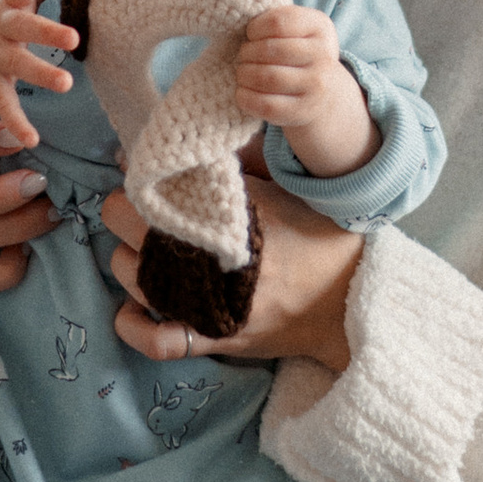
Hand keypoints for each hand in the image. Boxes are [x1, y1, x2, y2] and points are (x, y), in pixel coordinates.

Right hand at [0, 0, 76, 151]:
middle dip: (46, 31)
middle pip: (22, 27)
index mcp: (7, 2)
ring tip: (66, 83)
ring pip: (18, 66)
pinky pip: (5, 104)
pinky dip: (17, 122)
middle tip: (74, 37)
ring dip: (41, 74)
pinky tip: (33, 138)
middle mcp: (0, 28)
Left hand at [100, 179, 362, 377]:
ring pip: (135, 281)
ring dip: (129, 262)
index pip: (154, 190)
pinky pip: (158, 341)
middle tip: (143, 212)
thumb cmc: (319, 236)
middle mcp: (212, 257)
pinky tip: (132, 309)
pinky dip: (135, 326)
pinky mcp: (216, 338)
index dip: (140, 181)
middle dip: (130, 217)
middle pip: (135, 232)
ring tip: (143, 251)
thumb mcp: (286, 185)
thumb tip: (195, 140)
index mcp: (229, 213)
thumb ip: (243, 160)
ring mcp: (211, 303)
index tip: (146, 178)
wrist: (353, 298)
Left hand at [231, 4, 374, 174]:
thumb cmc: (299, 53)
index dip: (255, 28)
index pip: (278, 21)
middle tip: (242, 56)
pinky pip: (267, 105)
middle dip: (246, 53)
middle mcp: (324, 56)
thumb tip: (235, 19)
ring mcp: (317, 86)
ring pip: (267, 77)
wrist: (325, 93)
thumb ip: (276, 21)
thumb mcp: (298, 30)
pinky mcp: (303, 111)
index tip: (251, 34)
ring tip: (242, 72)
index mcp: (320, 27)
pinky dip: (246, 98)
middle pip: (270, 50)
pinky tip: (242, 92)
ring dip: (244, 74)